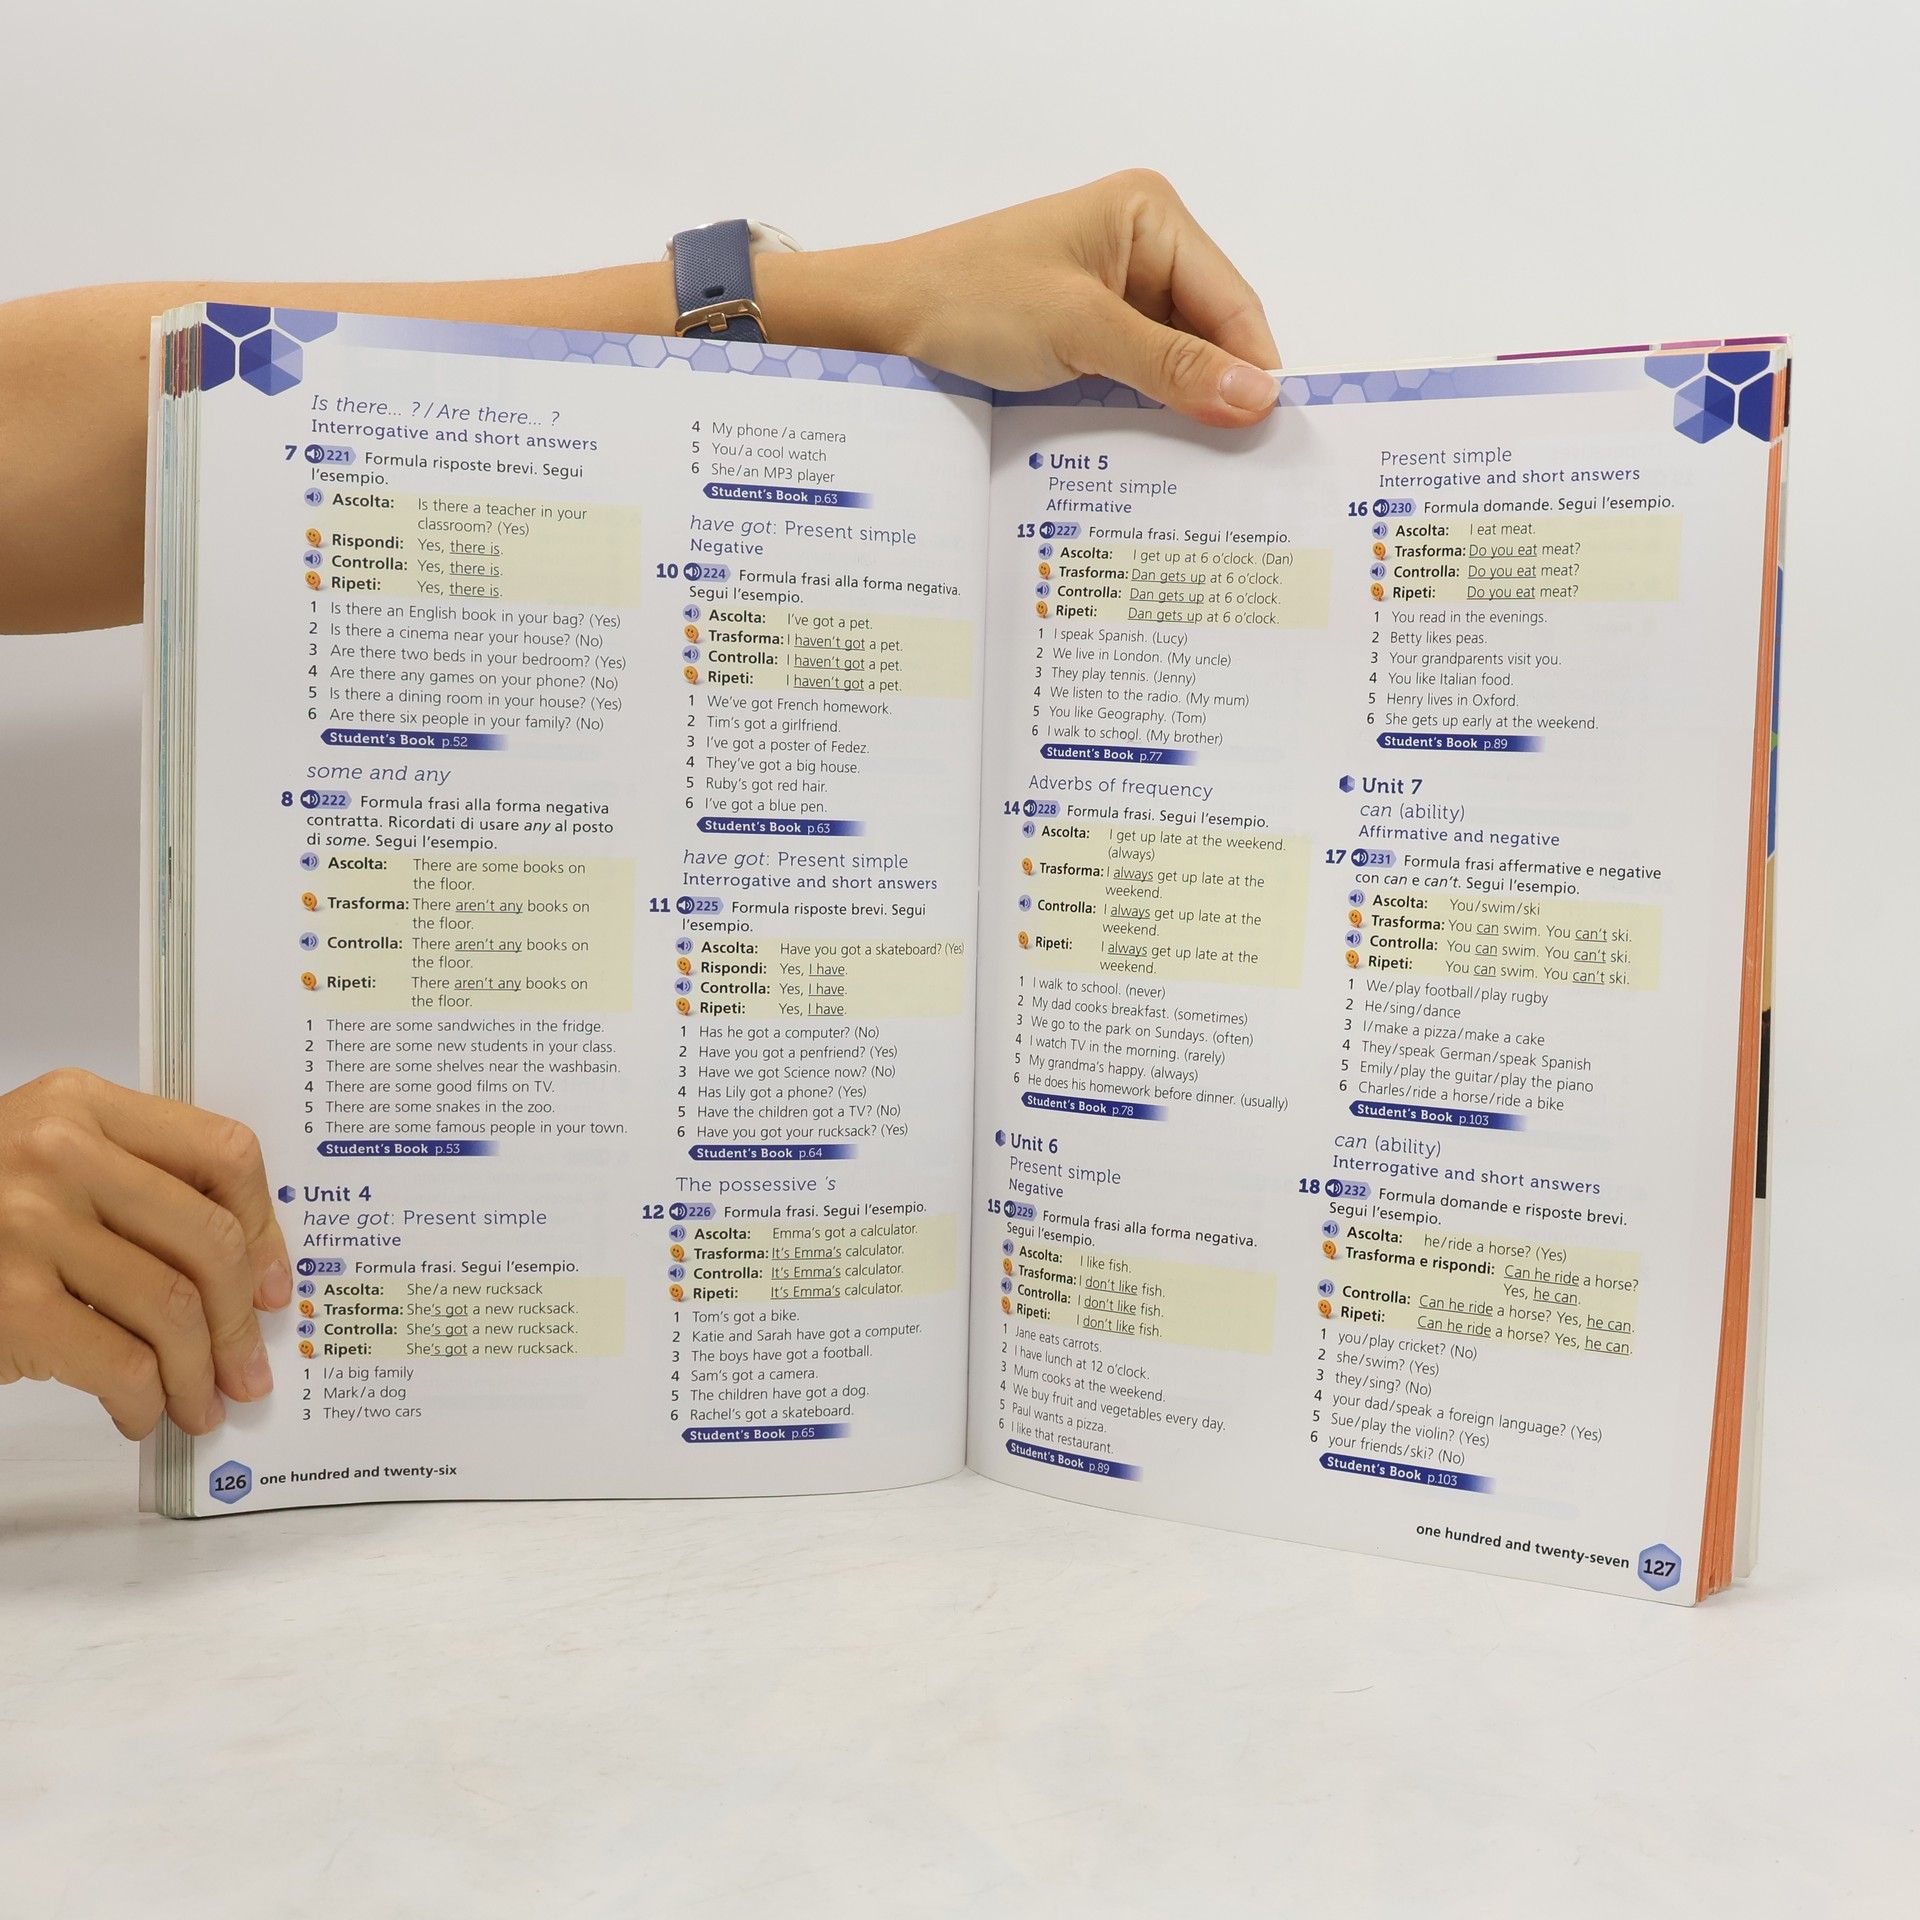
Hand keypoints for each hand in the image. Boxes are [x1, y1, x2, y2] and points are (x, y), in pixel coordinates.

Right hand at [0, 1071, 291, 1437]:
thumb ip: (139, 1181)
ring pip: (172, 1307)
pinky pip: (119, 1361)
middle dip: (240, 1322)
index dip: (263, 1229)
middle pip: (206, 1240)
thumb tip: (245, 1270)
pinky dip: (144, 1399)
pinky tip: (142, 1412)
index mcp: (83, 1104)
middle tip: (249, 1369)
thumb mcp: (52, 1156)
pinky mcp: (9, 1302)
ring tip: (201, 1403)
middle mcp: (59, 1153)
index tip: (273, 1283)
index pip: (222, 1153)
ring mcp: (29, 1227)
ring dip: (198, 1373)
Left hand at [788, 171, 1280, 425]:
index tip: (1274, 439)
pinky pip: (1141, 375)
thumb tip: (1258, 398)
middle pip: (1212, 333)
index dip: (1256, 370)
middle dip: (1221, 393)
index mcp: (1151, 215)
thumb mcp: (1080, 332)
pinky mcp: (1090, 331)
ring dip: (1185, 409)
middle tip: (1245, 471)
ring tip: (1207, 474)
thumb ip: (1171, 366)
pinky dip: (1149, 411)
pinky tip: (1158, 454)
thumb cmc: (970, 300)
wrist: (884, 320)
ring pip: (1178, 362)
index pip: (1233, 302)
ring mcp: (1116, 291)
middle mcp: (1143, 245)